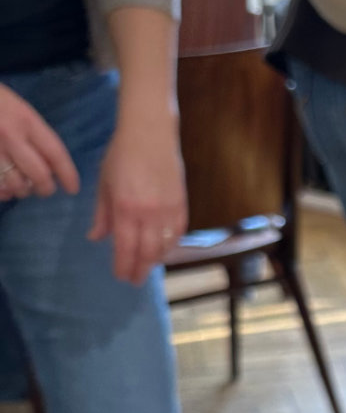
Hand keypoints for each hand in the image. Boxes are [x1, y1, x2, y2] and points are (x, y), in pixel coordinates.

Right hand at [0, 82, 79, 203]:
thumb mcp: (19, 110)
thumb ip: (35, 136)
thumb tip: (52, 167)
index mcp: (25, 120)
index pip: (55, 153)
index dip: (68, 174)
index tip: (73, 189)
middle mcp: (9, 136)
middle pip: (38, 175)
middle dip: (45, 188)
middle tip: (45, 189)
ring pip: (16, 185)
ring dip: (22, 190)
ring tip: (22, 185)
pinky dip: (3, 192)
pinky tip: (5, 188)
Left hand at [90, 117, 185, 284]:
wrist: (150, 132)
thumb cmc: (121, 154)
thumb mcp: (104, 183)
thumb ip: (102, 214)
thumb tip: (96, 238)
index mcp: (125, 207)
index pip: (125, 247)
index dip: (123, 266)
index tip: (121, 276)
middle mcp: (148, 213)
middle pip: (146, 253)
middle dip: (140, 270)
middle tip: (135, 280)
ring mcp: (168, 209)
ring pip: (165, 246)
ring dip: (155, 260)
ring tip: (148, 265)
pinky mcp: (181, 203)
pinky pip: (178, 233)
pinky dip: (171, 245)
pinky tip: (163, 249)